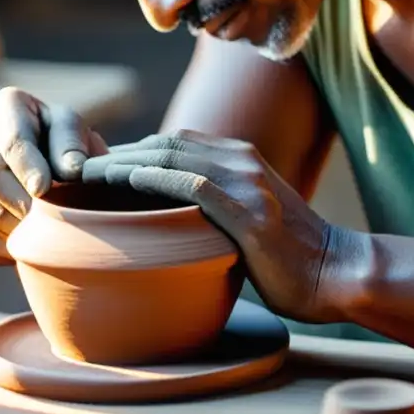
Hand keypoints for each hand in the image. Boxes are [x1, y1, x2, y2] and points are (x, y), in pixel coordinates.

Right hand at [0, 87, 108, 264]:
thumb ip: (73, 143)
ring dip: (17, 226)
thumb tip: (72, 169)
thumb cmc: (62, 140)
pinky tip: (31, 242)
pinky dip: (8, 246)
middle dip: (24, 201)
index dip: (27, 166)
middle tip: (52, 218)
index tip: (43, 188)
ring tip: (46, 232)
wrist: (47, 162)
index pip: (12, 139)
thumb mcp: (73, 129)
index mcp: (5, 108)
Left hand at [80, 129, 359, 322]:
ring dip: (124, 162)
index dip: (132, 151)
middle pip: (165, 142)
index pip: (173, 142)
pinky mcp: (249, 209)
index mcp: (239, 157)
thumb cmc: (290, 255)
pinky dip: (155, 179)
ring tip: (85, 173)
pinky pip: (193, 184)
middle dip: (118, 153)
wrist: (335, 271)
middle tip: (77, 169)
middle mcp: (241, 158)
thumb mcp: (249, 218)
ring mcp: (246, 181)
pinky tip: (126, 182)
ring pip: (172, 155)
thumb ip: (215, 207)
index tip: (96, 169)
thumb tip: (169, 222)